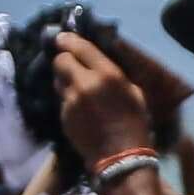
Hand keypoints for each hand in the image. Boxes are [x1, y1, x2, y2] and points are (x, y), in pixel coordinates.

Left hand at [50, 29, 155, 168]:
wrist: (121, 157)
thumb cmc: (135, 123)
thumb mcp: (134, 94)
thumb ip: (114, 75)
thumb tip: (96, 62)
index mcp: (108, 75)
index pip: (79, 47)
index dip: (68, 40)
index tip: (62, 37)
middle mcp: (85, 83)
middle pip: (60, 60)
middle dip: (64, 60)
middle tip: (71, 65)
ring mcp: (71, 100)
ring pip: (58, 79)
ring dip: (65, 80)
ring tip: (77, 89)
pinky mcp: (63, 114)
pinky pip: (62, 99)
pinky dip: (68, 100)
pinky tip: (81, 110)